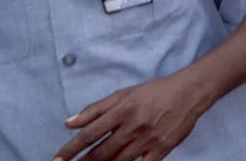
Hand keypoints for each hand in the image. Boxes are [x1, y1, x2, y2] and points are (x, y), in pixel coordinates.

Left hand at [53, 71, 208, 160]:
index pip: (90, 133)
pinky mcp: (160, 150)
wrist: (188, 92)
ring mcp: (146, 140)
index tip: (57, 159)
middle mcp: (132, 127)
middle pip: (101, 152)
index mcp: (121, 111)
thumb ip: (96, 109)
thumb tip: (70, 121)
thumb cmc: (155, 91)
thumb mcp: (124, 93)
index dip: (71, 148)